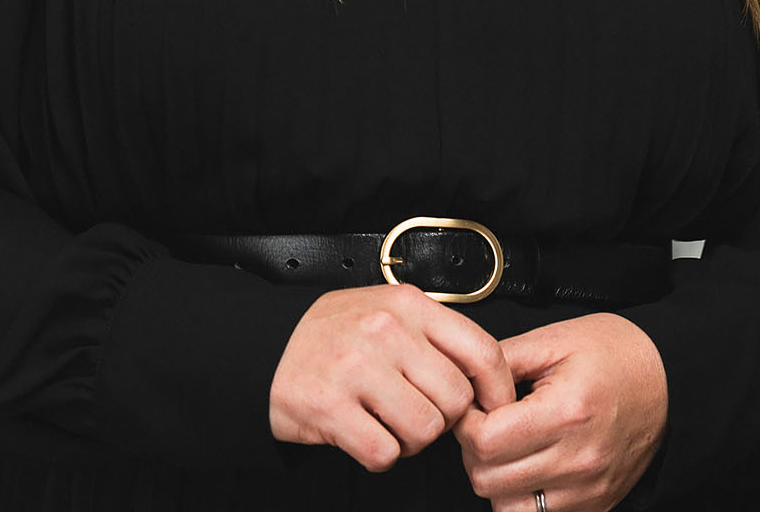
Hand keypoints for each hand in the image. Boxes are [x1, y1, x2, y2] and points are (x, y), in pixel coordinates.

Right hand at [269, 284, 515, 470]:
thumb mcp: (387, 312)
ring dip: (410, 440)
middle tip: (414, 411)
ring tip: (386, 422)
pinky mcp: (329, 408)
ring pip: (424, 430)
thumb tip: (489, 379)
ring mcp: (354, 368)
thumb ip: (435, 335)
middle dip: (441, 419)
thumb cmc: (335, 334)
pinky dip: (378, 454)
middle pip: (456, 400)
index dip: (497, 390)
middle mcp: (383, 331)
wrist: (262, 347)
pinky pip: (385, 453)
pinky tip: (362, 432)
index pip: (482, 351)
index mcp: (406, 304)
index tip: (492, 408)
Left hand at [455, 314, 666, 510]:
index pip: (485, 441)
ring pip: (507, 507)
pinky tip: (528, 465)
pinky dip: (522, 496)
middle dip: (474, 450)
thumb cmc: (617, 355)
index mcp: (566, 412)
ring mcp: (588, 489)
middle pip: (487, 479)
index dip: (467, 421)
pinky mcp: (594, 505)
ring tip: (507, 446)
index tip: (475, 405)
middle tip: (486, 423)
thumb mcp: (556, 339)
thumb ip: (501, 359)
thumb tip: (463, 380)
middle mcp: (578, 459)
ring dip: (495, 478)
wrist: (670, 383)